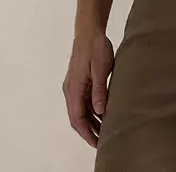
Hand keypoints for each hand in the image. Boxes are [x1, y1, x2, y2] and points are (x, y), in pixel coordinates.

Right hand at [62, 31, 114, 148]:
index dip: (87, 134)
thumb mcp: (101, 69)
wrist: (89, 30)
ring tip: (104, 131)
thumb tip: (100, 111)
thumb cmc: (96, 47)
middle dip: (89, 131)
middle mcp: (71, 90)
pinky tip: (102, 113)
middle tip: (102, 142)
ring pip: (81, 110)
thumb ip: (100, 90)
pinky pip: (84, 101)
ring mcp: (74, 85)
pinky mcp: (80, 81)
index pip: (77, 119)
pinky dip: (92, 110)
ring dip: (91, 121)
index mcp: (74, 89)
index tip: (97, 144)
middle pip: (77, 118)